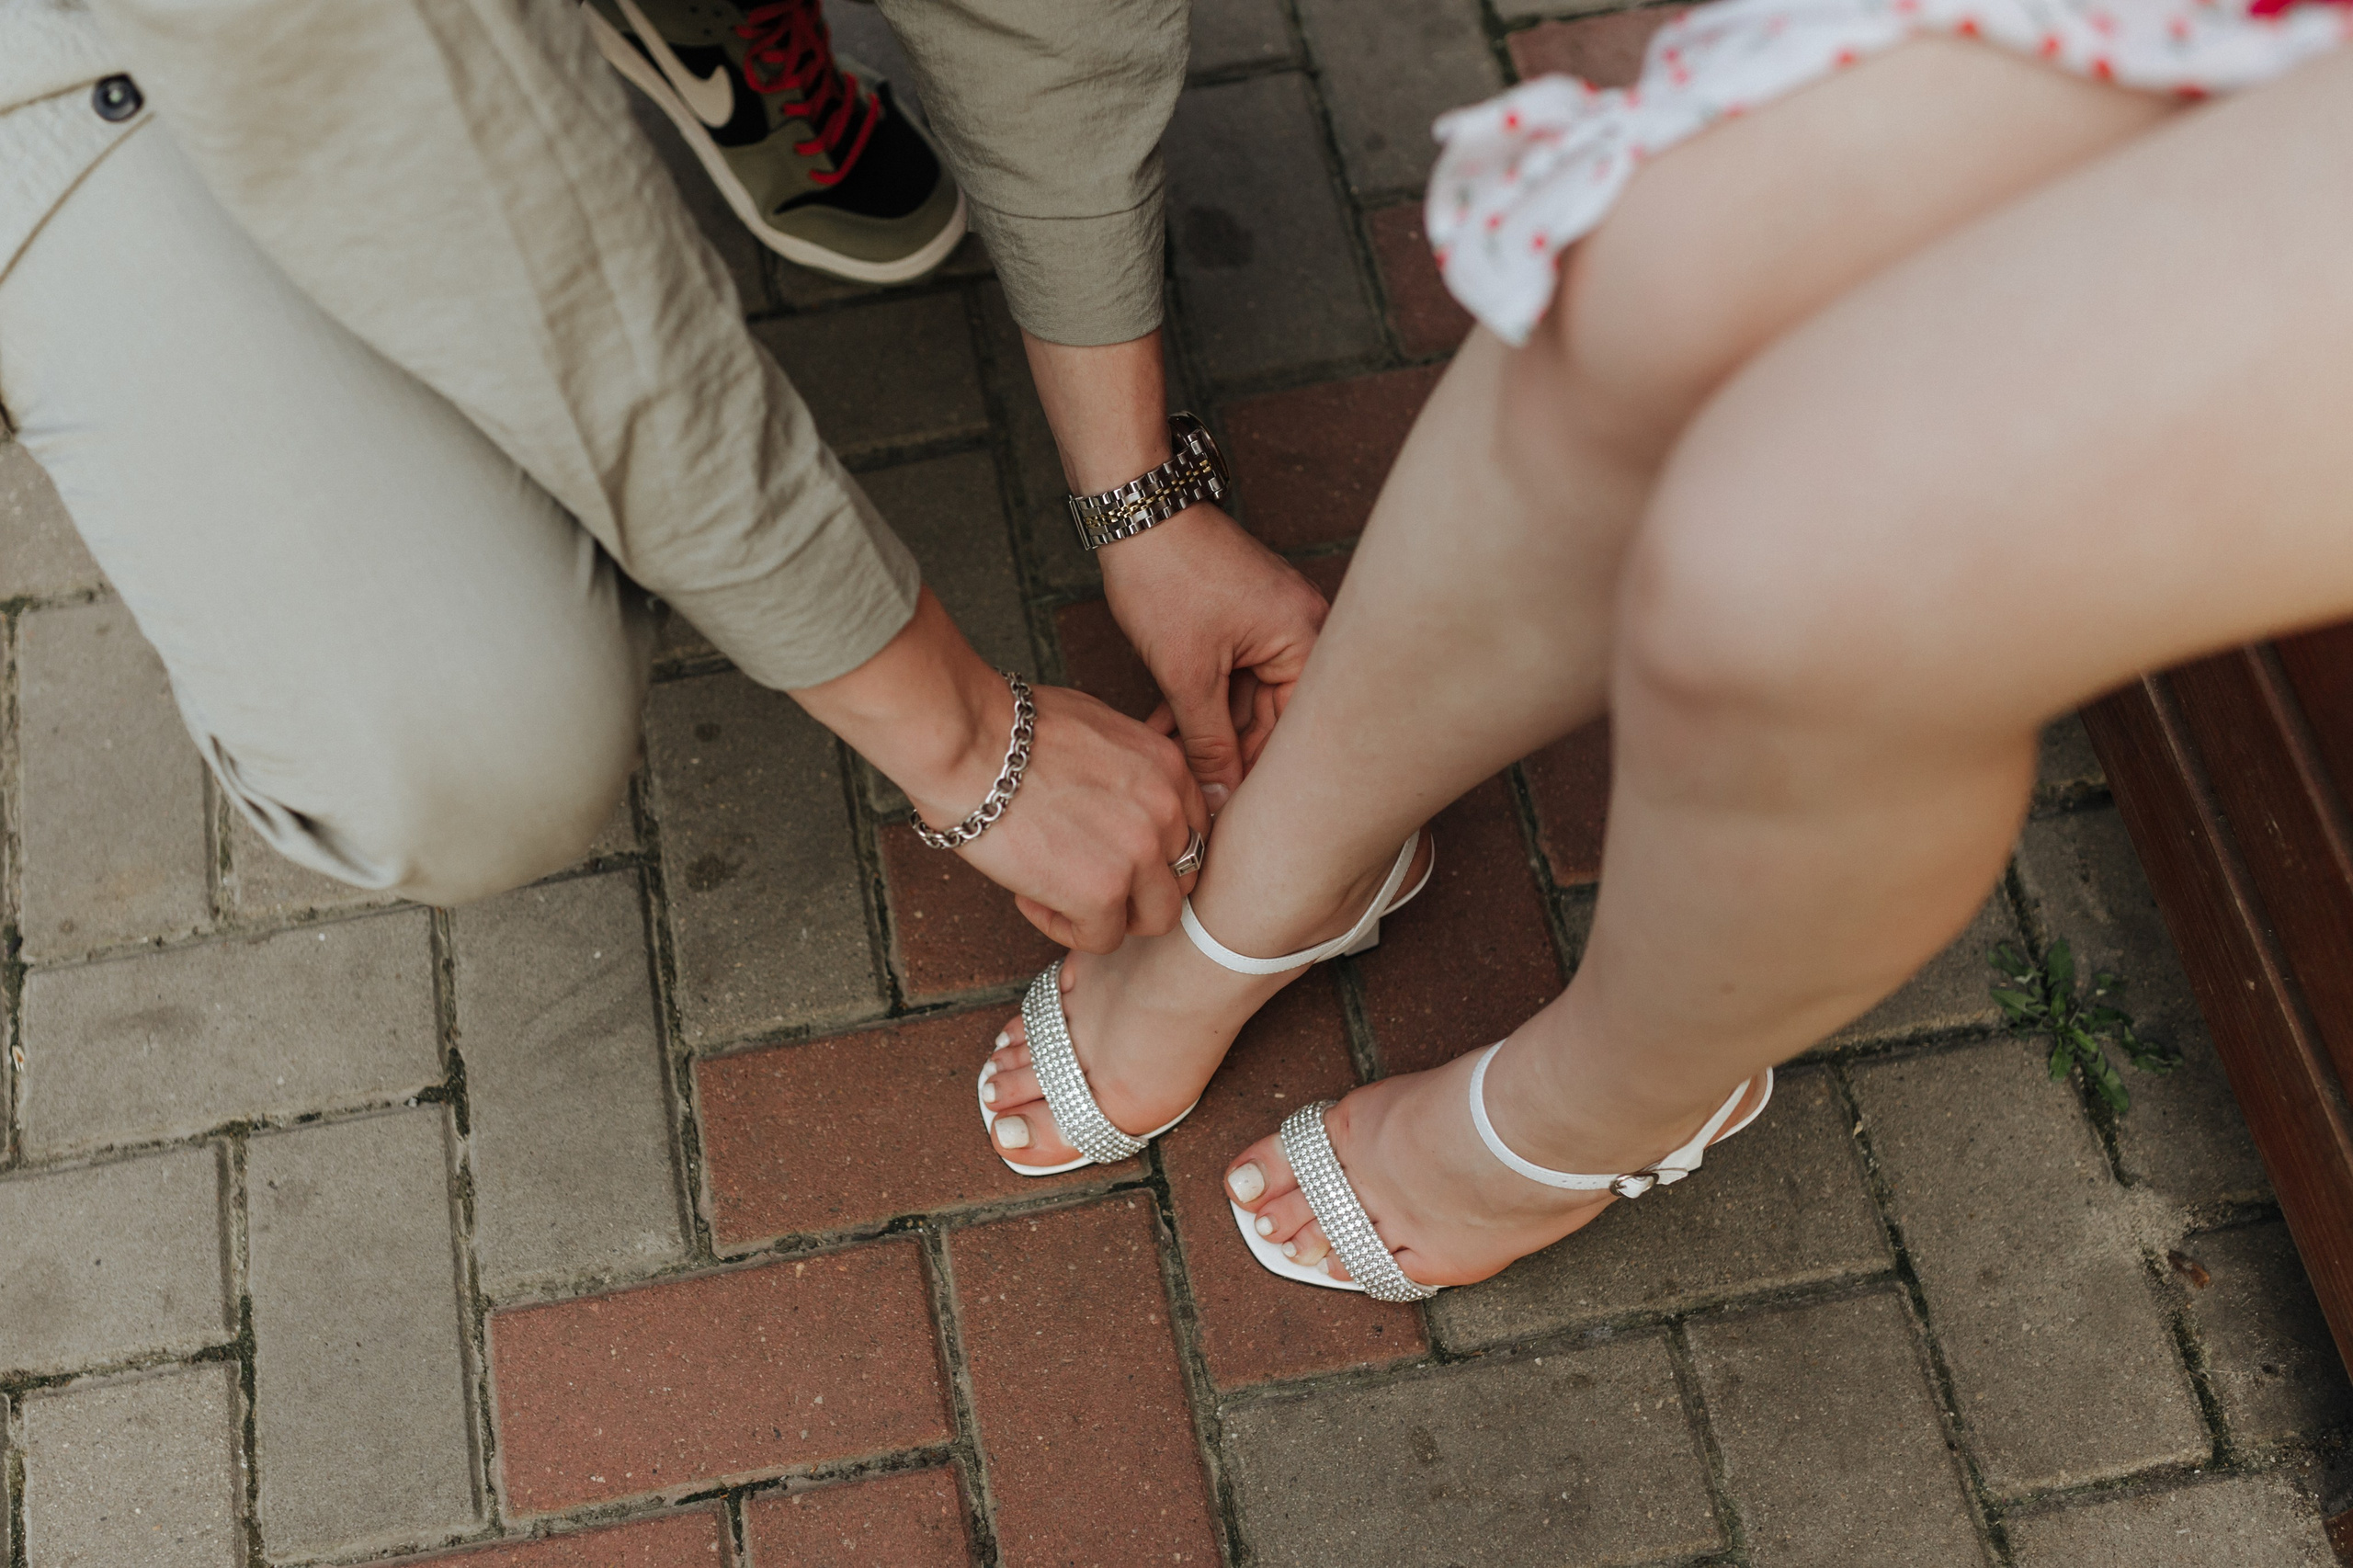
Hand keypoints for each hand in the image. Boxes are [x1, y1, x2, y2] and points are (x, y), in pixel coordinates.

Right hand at [945, 684, 1207, 952]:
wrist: (968, 743)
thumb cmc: (1010, 728)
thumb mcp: (1095, 728)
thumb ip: (1127, 767)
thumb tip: (1118, 795)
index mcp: (1168, 766)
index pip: (1191, 830)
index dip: (1153, 849)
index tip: (1108, 848)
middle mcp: (1166, 810)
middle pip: (1182, 876)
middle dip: (1138, 885)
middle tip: (1086, 876)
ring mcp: (1140, 853)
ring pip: (1156, 917)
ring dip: (1112, 914)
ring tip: (1060, 892)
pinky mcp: (1102, 892)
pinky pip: (1102, 938)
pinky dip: (1065, 927)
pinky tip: (1030, 895)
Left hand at [1098, 502, 1327, 801]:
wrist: (1136, 512)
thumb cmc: (1167, 576)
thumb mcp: (1187, 673)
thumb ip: (1208, 741)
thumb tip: (1220, 795)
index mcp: (1306, 638)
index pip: (1294, 728)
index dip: (1258, 773)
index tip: (1230, 811)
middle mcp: (1301, 630)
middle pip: (1273, 717)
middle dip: (1226, 754)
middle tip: (1195, 797)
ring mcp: (1270, 624)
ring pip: (1244, 700)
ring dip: (1205, 732)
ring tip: (1170, 768)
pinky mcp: (1241, 620)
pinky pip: (1229, 676)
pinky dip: (1199, 702)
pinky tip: (1165, 733)